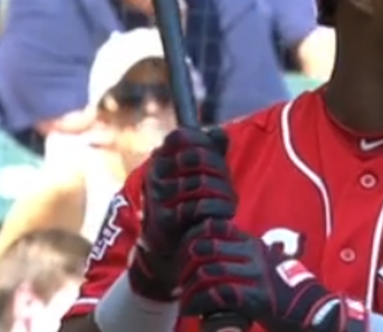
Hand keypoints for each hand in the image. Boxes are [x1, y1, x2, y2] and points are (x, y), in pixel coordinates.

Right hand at [128, 127, 235, 301]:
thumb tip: (219, 132)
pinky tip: (222, 218)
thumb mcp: (197, 175)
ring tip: (228, 206)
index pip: (182, 136)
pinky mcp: (163, 220)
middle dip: (220, 173)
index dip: (205, 144)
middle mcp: (154, 174)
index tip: (217, 161)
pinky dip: (218, 212)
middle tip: (227, 189)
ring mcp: (157, 197)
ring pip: (202, 184)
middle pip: (198, 158)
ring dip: (224, 196)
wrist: (166, 249)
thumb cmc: (186, 205)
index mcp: (160, 159)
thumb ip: (210, 152)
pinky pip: (199, 208)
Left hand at [179, 219, 367, 331]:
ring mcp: (256, 275)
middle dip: (185, 264)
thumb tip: (212, 256)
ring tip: (184, 301)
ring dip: (190, 288)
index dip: (191, 238)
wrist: (313, 311)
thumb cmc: (284, 292)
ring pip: (209, 271)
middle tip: (179, 280)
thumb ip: (241, 258)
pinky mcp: (256, 297)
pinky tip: (193, 310)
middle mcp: (253, 254)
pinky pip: (218, 294)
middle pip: (206, 247)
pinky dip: (200, 303)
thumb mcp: (263, 266)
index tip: (181, 256)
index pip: (214, 227)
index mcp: (252, 244)